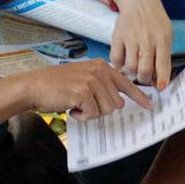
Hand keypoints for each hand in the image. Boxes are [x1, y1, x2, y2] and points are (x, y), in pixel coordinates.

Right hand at [23, 59, 151, 120]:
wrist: (34, 86)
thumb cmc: (56, 85)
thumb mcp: (83, 78)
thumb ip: (101, 86)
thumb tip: (119, 103)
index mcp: (101, 67)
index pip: (127, 84)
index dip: (140, 97)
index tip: (150, 106)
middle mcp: (99, 71)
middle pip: (116, 103)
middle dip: (100, 109)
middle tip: (83, 104)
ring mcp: (92, 81)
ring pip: (106, 110)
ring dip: (90, 113)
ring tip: (76, 104)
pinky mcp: (83, 92)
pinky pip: (92, 114)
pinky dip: (81, 116)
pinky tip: (71, 107)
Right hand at [109, 0, 173, 88]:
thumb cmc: (154, 19)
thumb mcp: (166, 34)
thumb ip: (164, 55)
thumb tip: (159, 79)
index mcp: (162, 39)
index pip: (162, 65)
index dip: (161, 80)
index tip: (160, 87)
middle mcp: (147, 39)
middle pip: (144, 70)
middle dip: (145, 79)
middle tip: (144, 77)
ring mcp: (131, 37)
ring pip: (130, 67)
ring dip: (132, 72)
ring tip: (134, 66)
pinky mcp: (118, 36)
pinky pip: (116, 59)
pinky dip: (119, 64)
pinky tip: (123, 60)